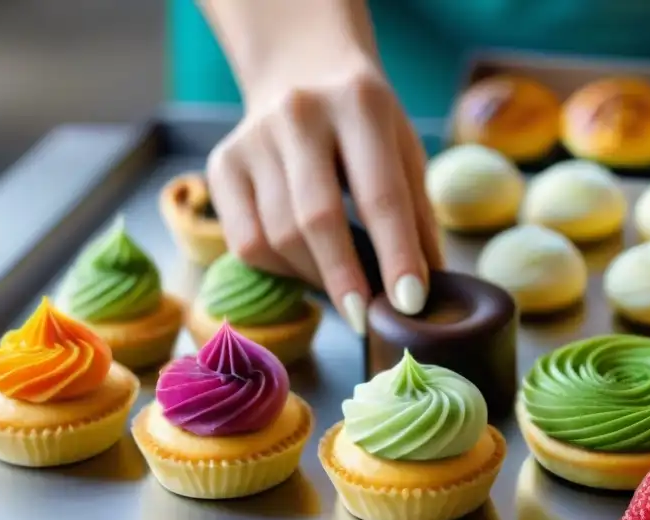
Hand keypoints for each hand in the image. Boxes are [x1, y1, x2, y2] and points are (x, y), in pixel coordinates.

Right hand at [203, 1, 440, 335]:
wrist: (301, 69)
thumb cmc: (365, 125)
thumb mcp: (405, 151)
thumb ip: (418, 215)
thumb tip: (428, 290)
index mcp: (360, 103)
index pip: (380, 194)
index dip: (396, 255)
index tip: (410, 304)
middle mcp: (300, 113)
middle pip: (317, 218)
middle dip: (345, 279)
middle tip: (366, 319)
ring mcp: (253, 138)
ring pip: (278, 236)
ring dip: (315, 278)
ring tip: (343, 290)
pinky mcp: (222, 163)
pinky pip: (245, 241)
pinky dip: (280, 268)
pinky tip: (305, 266)